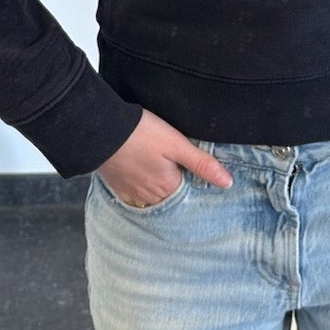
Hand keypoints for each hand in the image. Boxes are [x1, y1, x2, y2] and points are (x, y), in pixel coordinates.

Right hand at [96, 108, 233, 206]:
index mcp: (169, 188)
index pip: (191, 195)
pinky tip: (144, 176)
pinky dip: (143, 190)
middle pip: (172, 198)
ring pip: (154, 198)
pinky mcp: (119, 188)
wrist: (101, 130)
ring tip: (163, 172)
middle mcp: (151, 198)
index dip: (196, 184)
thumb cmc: (140, 134)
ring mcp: (133, 195)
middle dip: (179, 188)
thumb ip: (202, 164)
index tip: (196, 173)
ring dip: (161, 190)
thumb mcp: (177, 145)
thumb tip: (228, 183)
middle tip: (179, 170)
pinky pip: (136, 197)